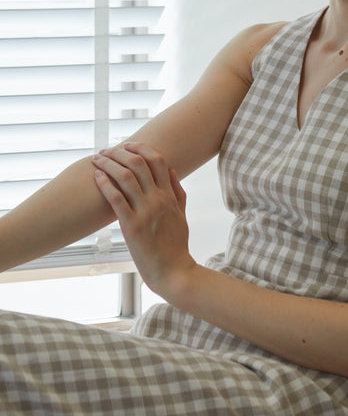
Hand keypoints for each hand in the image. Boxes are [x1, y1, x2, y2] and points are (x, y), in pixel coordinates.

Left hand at [92, 142, 195, 298]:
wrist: (172, 271)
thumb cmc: (177, 245)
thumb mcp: (182, 214)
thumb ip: (178, 191)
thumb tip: (172, 169)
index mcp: (170, 195)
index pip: (157, 160)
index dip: (141, 148)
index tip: (128, 144)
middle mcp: (158, 199)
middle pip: (138, 164)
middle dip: (120, 152)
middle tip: (107, 150)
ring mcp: (145, 211)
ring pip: (125, 177)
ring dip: (108, 164)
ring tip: (97, 159)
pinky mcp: (131, 226)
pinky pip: (116, 199)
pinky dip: (104, 184)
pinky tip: (97, 177)